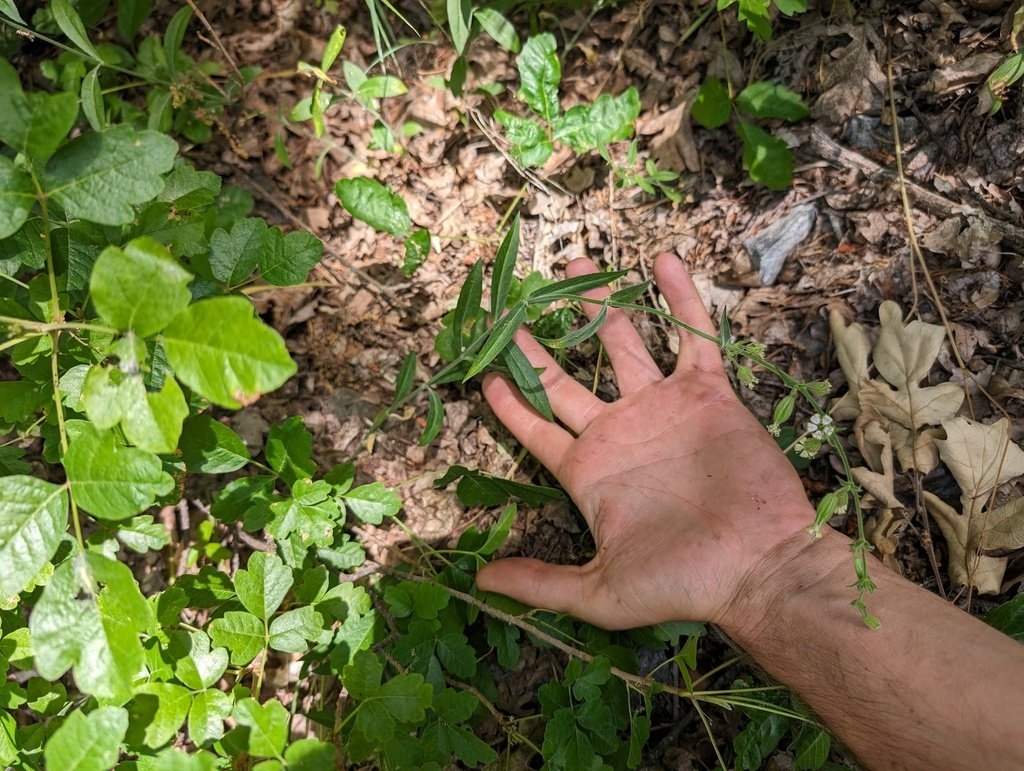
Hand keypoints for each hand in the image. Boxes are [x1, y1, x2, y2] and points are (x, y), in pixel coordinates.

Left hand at [476, 253, 819, 630]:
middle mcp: (619, 431)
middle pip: (568, 378)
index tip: (481, 373)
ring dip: (602, 307)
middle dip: (541, 345)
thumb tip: (479, 578)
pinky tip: (663, 259)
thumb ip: (540, 582)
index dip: (508, 401)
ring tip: (577, 268)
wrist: (759, 567)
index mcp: (588, 469)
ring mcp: (662, 408)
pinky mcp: (708, 394)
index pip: (536, 427)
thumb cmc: (681, 581)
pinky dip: (681, 299)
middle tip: (514, 309)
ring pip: (624, 344)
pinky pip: (693, 337)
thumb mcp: (599, 591)